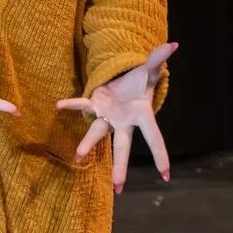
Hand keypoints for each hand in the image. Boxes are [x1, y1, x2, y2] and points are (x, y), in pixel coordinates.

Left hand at [56, 42, 176, 193]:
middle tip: (117, 188)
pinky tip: (58, 106)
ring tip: (77, 158)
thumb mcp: (150, 70)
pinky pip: (82, 105)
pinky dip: (71, 104)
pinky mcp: (95, 105)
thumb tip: (174, 44)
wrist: (123, 79)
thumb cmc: (139, 81)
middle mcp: (124, 122)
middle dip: (120, 166)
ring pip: (98, 133)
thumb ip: (158, 59)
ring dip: (87, 144)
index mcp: (142, 116)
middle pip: (122, 147)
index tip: (166, 176)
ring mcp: (108, 116)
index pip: (154, 138)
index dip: (160, 155)